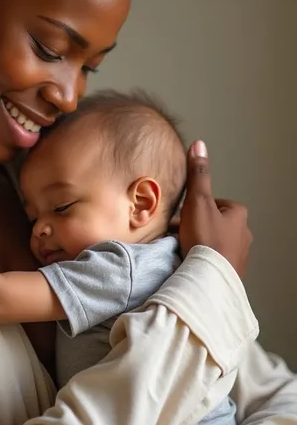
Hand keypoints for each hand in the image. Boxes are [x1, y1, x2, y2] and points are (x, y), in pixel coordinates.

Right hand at [179, 141, 251, 279]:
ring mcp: (239, 255)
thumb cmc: (205, 239)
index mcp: (239, 214)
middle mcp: (244, 234)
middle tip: (180, 235)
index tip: (183, 217)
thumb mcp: (197, 200)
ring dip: (198, 244)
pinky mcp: (231, 272)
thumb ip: (198, 174)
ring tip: (183, 250)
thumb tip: (199, 145)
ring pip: (212, 242)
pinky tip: (189, 263)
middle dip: (195, 228)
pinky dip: (202, 260)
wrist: (210, 279)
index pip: (211, 203)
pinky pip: (213, 260)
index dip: (193, 208)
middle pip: (211, 223)